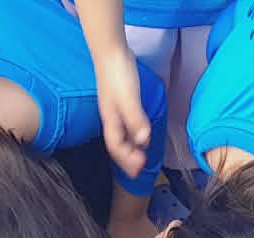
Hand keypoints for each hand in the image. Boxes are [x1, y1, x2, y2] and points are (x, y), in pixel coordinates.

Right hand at [95, 51, 150, 179]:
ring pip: (120, 134)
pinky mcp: (120, 100)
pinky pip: (124, 123)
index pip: (116, 146)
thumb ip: (135, 119)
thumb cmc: (118, 75)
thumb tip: (143, 141)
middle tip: (140, 169)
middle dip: (126, 158)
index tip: (139, 169)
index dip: (126, 160)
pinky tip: (139, 132)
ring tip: (140, 155)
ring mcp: (114, 109)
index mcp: (111, 120)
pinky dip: (132, 132)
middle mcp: (110, 117)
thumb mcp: (128, 99)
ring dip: (130, 147)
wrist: (111, 51)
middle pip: (116, 144)